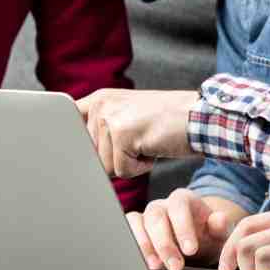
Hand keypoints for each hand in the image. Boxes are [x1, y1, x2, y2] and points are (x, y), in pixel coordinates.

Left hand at [77, 89, 200, 178]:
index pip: (68, 127)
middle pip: (91, 156)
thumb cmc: (169, 123)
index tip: (79, 153)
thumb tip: (76, 159)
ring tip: (148, 141)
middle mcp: (101, 104)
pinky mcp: (122, 133)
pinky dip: (141, 167)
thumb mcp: (129, 117)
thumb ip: (102, 130)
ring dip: (130, 162)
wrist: (200, 116)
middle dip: (116, 157)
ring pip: (106, 166)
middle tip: (139, 140)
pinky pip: (122, 170)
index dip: (77, 147)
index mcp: (100, 99)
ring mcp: (110, 117)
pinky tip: (153, 147)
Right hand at [126, 189, 242, 269]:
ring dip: (144, 245)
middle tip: (176, 266)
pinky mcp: (135, 228)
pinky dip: (131, 246)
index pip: (179, 206)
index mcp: (183, 199)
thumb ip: (220, 227)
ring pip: (137, 222)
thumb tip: (219, 219)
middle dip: (165, 243)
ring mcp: (146, 216)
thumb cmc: (206, 237)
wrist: (195, 246)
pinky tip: (141, 263)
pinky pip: (126, 231)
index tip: (190, 250)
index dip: (183, 227)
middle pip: (156, 216)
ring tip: (155, 267)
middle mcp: (162, 205)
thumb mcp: (218, 234)